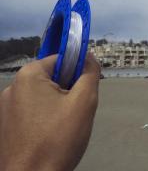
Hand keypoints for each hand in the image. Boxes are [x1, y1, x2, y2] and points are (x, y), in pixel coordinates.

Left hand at [0, 53, 99, 170]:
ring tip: (64, 129)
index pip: (62, 60)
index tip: (86, 91)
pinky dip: (45, 120)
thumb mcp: (84, 101)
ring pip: (44, 98)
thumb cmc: (57, 140)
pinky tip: (51, 138)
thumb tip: (89, 57)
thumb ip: (90, 73)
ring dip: (58, 107)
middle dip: (69, 92)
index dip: (79, 73)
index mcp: (29, 75)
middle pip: (53, 79)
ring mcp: (7, 108)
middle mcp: (13, 87)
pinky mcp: (6, 126)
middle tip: (76, 114)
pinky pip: (33, 113)